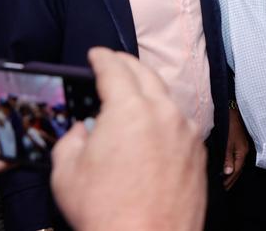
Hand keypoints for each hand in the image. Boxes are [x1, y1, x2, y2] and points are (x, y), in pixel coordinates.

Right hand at [50, 48, 206, 230]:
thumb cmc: (107, 211)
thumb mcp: (66, 172)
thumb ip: (72, 139)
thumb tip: (85, 130)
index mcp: (130, 109)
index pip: (115, 70)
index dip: (102, 58)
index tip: (96, 54)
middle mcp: (164, 112)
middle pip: (145, 74)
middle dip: (127, 64)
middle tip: (113, 62)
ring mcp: (186, 130)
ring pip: (166, 96)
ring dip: (149, 88)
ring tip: (134, 91)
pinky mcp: (199, 150)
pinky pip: (180, 121)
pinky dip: (165, 115)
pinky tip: (154, 124)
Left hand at [222, 108, 248, 189]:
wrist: (232, 111)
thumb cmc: (229, 126)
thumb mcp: (227, 142)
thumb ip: (228, 158)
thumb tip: (228, 172)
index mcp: (242, 152)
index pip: (236, 171)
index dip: (229, 180)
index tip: (222, 189)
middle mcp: (244, 151)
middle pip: (239, 169)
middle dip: (232, 180)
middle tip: (224, 189)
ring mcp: (243, 147)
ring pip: (238, 164)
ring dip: (232, 174)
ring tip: (226, 182)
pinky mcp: (239, 143)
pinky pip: (237, 159)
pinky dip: (232, 165)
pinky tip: (228, 168)